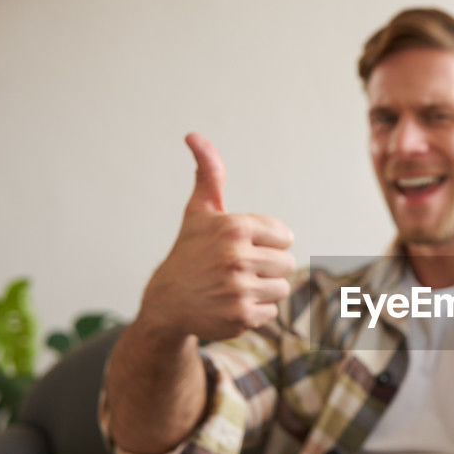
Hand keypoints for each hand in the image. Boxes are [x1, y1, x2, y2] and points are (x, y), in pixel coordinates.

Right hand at [137, 133, 295, 341]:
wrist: (166, 302)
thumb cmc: (189, 251)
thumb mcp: (200, 212)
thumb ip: (209, 174)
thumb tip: (194, 135)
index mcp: (234, 227)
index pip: (285, 236)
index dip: (268, 242)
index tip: (244, 246)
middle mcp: (236, 257)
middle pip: (287, 263)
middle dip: (267, 266)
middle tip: (239, 269)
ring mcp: (238, 289)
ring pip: (282, 287)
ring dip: (263, 289)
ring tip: (235, 286)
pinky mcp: (241, 317)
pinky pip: (273, 312)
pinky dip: (256, 310)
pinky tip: (231, 304)